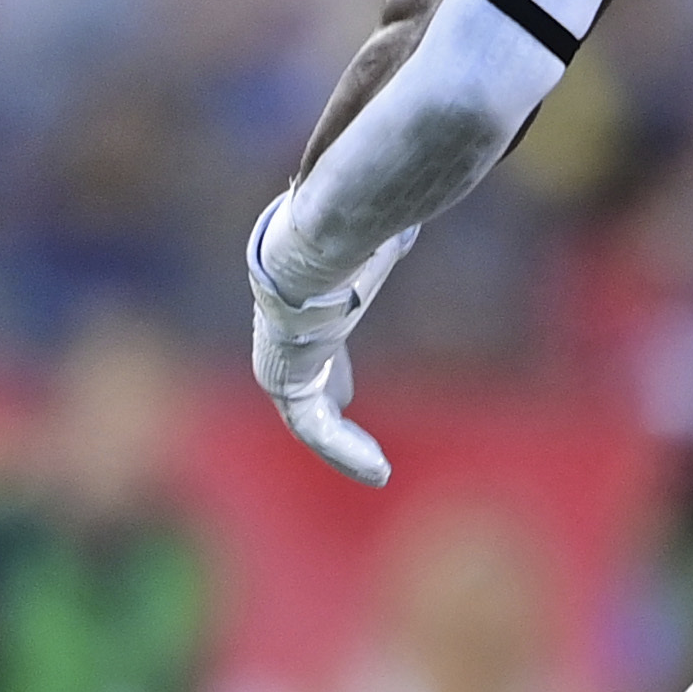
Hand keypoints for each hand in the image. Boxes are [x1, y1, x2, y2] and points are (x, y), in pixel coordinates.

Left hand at [246, 202, 413, 488]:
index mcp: (302, 310)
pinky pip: (314, 428)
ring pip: (310, 418)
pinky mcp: (284, 385)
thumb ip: (389, 245)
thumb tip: (413, 222)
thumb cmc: (346, 241)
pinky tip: (377, 468)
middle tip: (353, 438)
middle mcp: (284, 340)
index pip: (313, 348)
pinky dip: (345, 450)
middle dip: (325, 410)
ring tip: (377, 469)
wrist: (313, 248)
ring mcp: (279, 364)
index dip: (331, 372)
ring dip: (343, 445)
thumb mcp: (376, 248)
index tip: (346, 394)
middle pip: (305, 385)